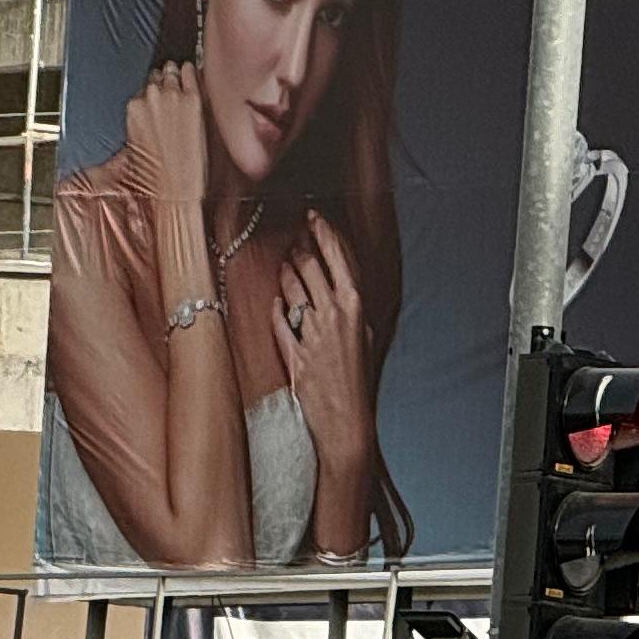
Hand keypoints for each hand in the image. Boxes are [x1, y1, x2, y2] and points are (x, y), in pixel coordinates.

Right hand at [123, 61, 207, 234]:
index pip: (141, 89)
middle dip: (161, 82)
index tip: (155, 96)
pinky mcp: (193, 98)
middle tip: (169, 90)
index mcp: (133, 110)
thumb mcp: (135, 145)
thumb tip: (146, 117)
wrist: (174, 188)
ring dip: (175, 75)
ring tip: (179, 80)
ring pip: (172, 71)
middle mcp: (150, 99)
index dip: (149, 92)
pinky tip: (191, 73)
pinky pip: (190, 73)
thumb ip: (139, 123)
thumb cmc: (155, 174)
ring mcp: (173, 96)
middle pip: (155, 77)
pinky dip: (190, 72)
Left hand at [281, 214, 375, 501]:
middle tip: (292, 233)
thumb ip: (350, 312)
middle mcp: (336, 315)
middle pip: (312, 267)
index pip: (339, 258)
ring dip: (286, 271)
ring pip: (293, 288)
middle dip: (300, 247)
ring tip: (283, 258)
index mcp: (357, 307)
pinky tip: (275, 298)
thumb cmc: (357, 382)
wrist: (349, 422)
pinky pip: (281, 322)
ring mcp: (313, 333)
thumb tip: (339, 289)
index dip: (324, 233)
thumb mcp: (363, 337)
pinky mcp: (295, 354)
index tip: (313, 216)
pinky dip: (277, 308)